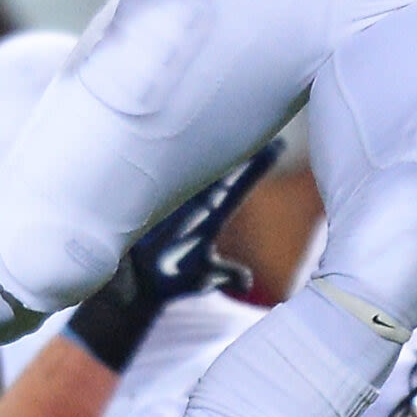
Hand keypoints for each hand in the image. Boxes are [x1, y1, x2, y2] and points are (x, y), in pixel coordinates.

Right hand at [105, 144, 280, 308]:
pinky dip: (170, 179)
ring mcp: (174, 210)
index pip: (240, 187)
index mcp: (211, 220)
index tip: (280, 144)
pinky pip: (164, 195)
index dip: (258, 166)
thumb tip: (246, 282)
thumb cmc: (172, 278)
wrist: (137, 288)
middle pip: (222, 175)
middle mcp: (195, 209)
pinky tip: (175, 158)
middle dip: (239, 154)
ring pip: (197, 180)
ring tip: (226, 132)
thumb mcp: (204, 276)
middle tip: (258, 128)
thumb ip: (226, 274)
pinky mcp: (152, 219)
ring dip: (212, 162)